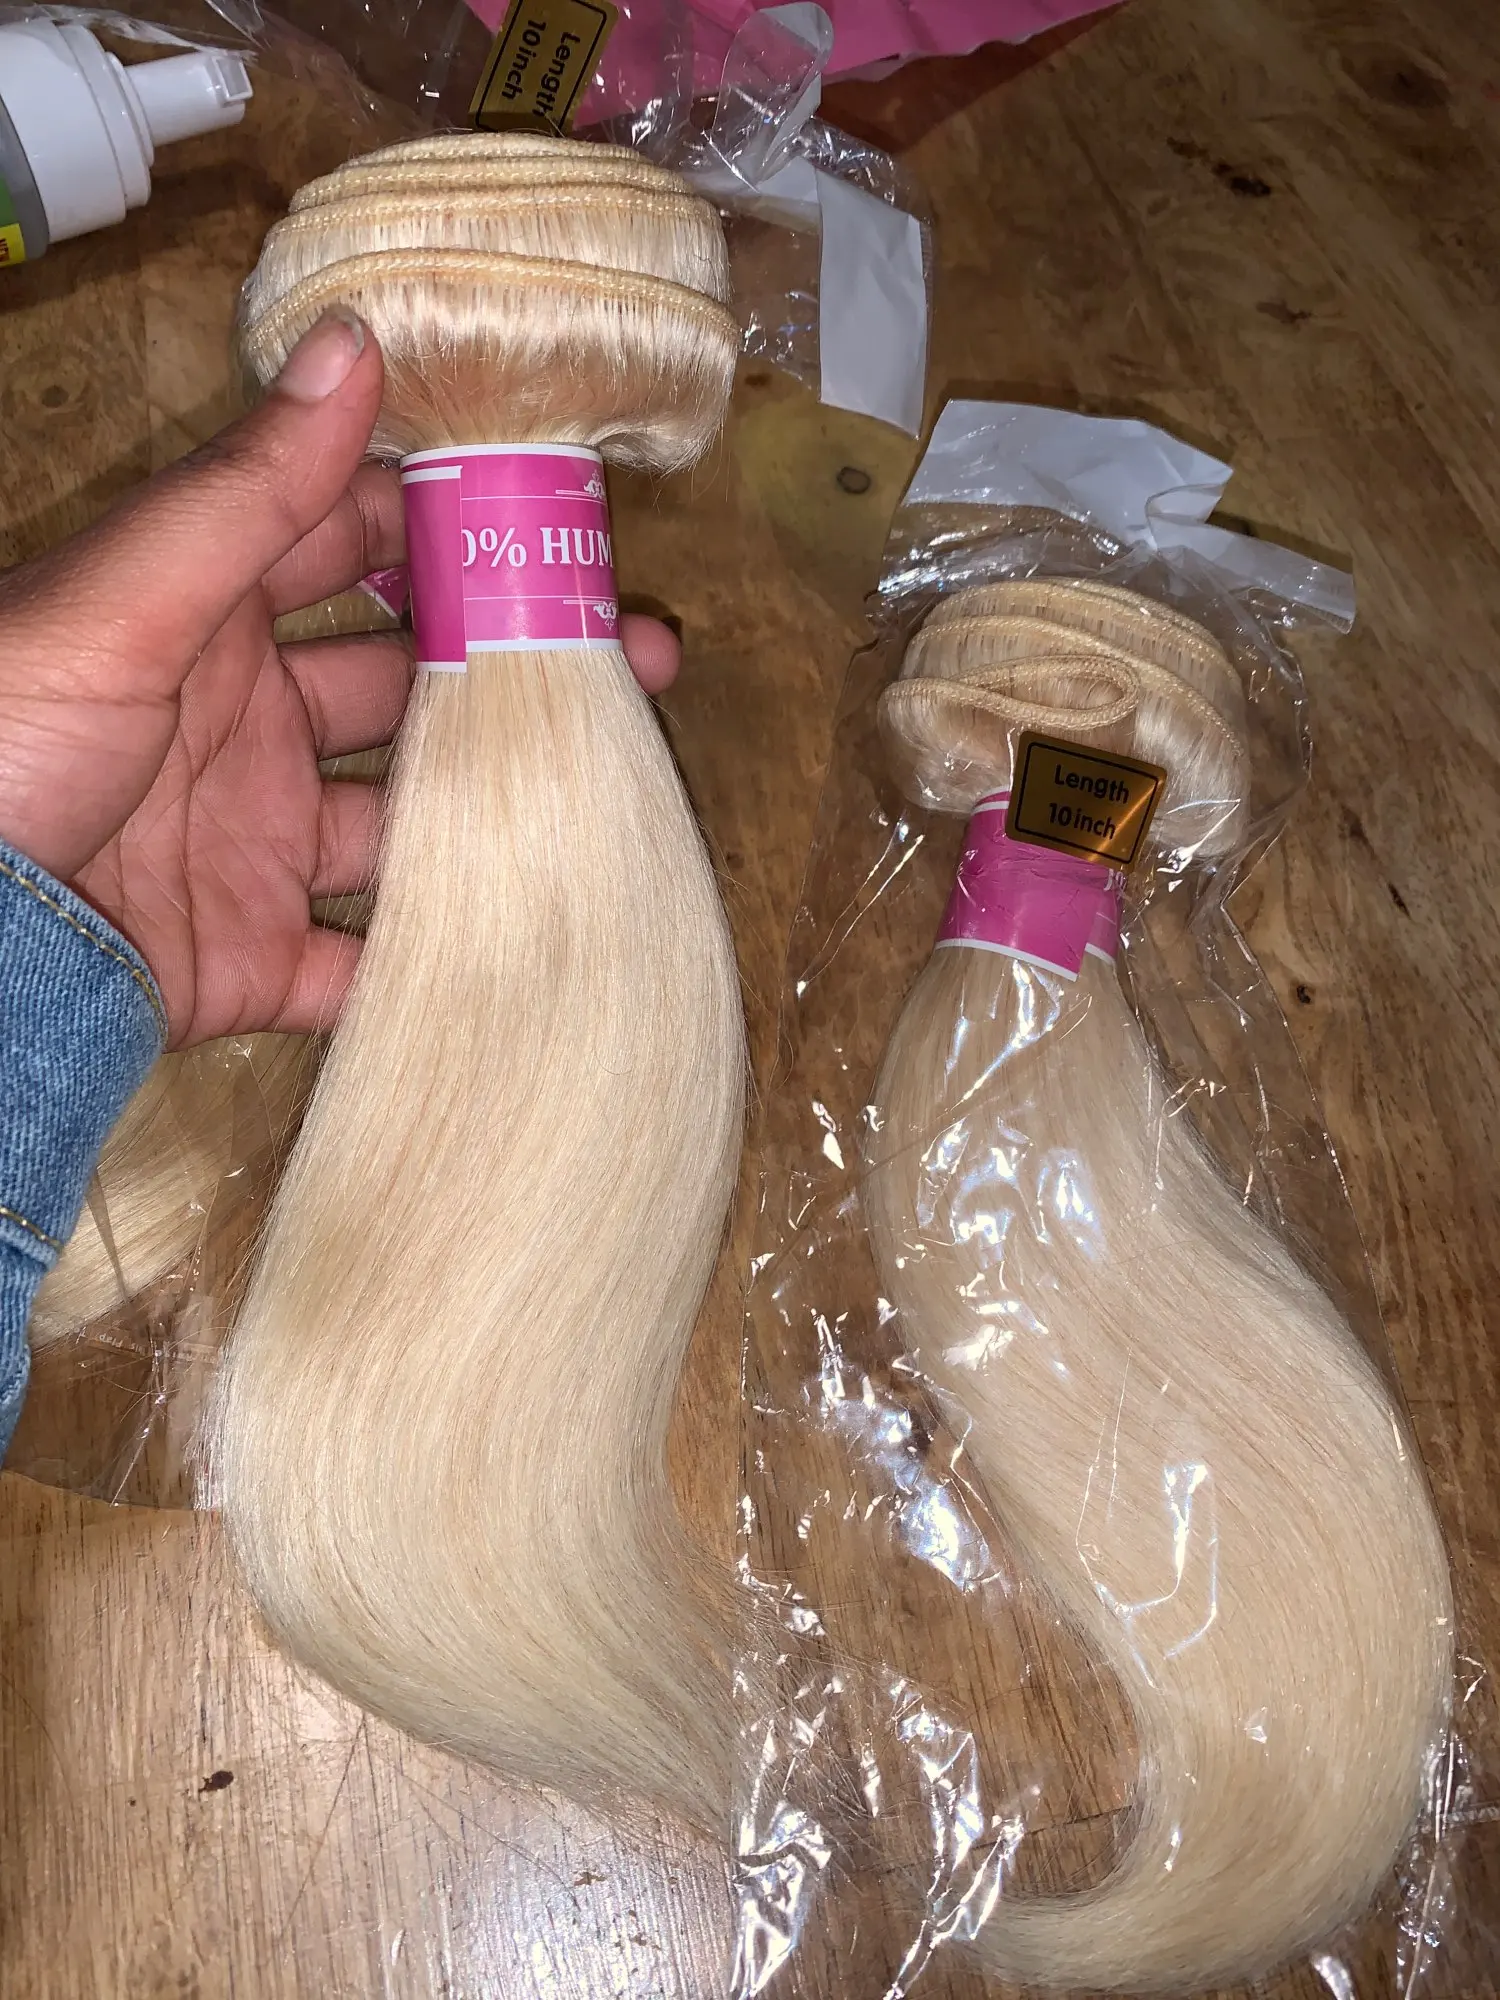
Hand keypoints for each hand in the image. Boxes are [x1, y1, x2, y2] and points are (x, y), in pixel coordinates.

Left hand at [0, 311, 680, 1050]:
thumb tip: (354, 343)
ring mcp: (249, 845)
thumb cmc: (7, 738)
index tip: (555, 517)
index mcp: (205, 621)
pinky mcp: (246, 959)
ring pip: (401, 826)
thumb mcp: (127, 601)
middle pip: (400, 687)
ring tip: (614, 793)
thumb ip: (250, 491)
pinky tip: (528, 935)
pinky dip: (426, 962)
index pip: (345, 547)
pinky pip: (354, 964)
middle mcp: (242, 727)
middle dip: (509, 668)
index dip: (442, 526)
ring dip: (496, 813)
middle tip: (635, 657)